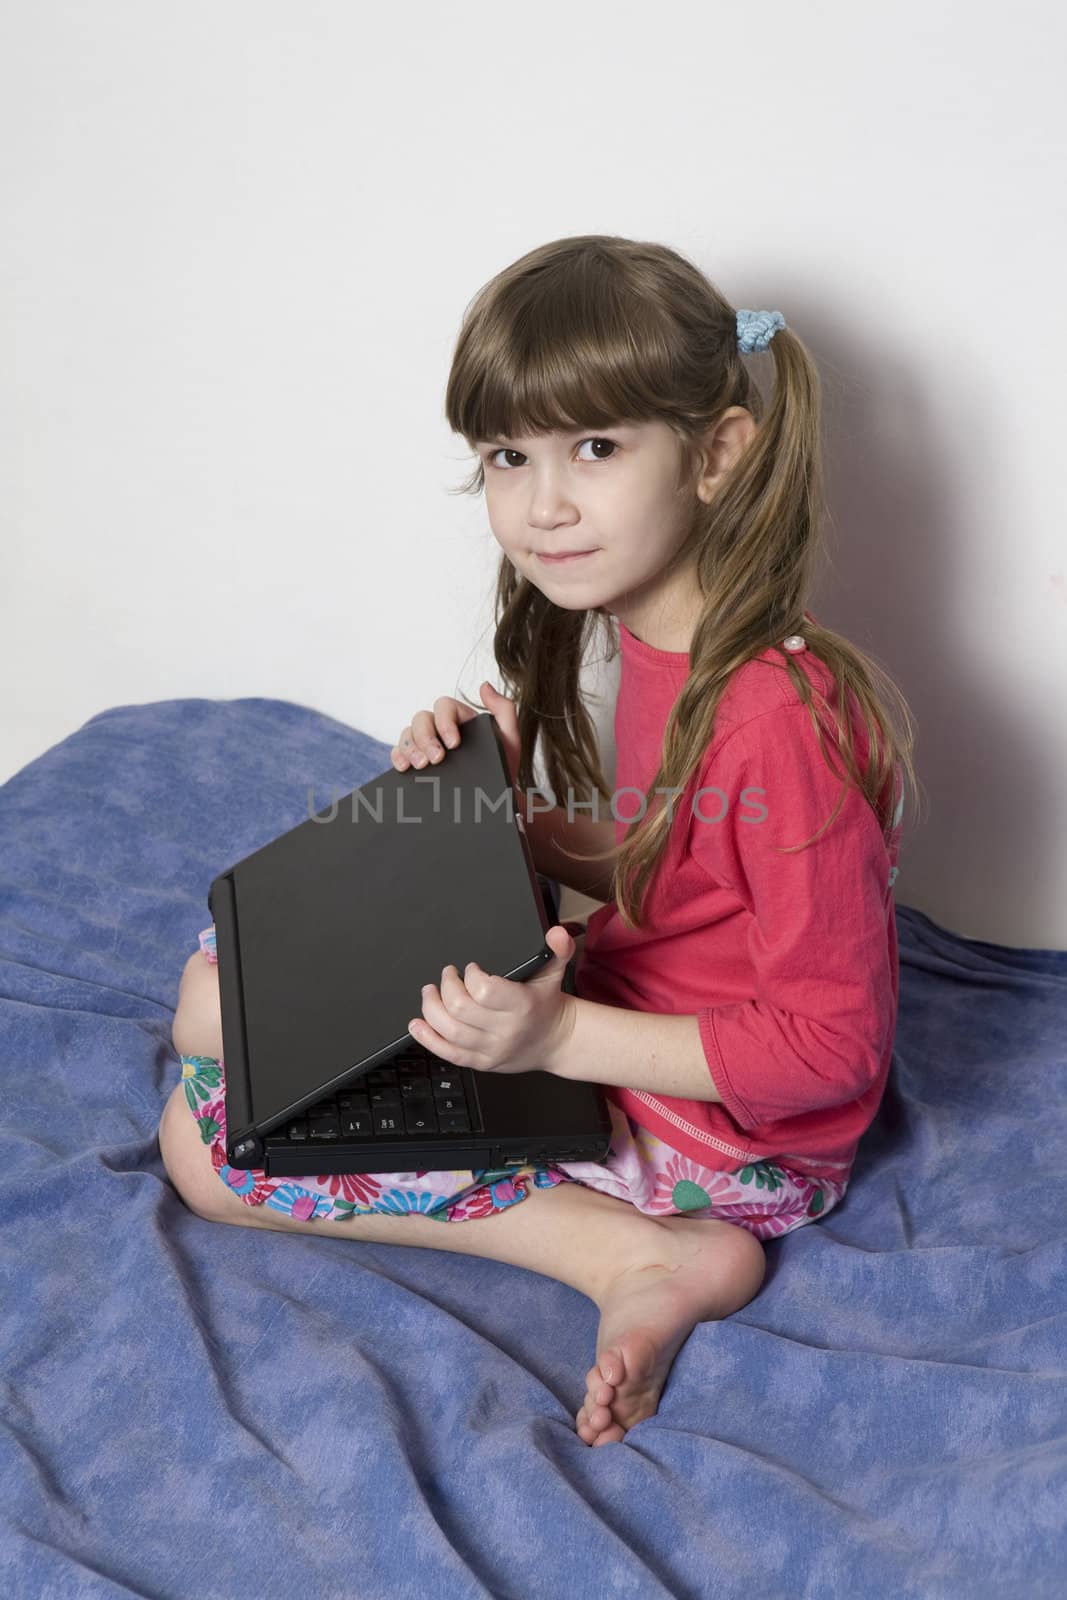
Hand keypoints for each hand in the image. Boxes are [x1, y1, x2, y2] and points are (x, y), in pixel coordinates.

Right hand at [391, 682, 520, 787]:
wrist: (494, 797)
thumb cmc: (502, 766)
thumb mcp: (510, 738)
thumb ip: (504, 709)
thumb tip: (484, 686)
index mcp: (460, 718)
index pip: (444, 706)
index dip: (445, 722)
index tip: (453, 743)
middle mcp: (439, 727)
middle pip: (421, 719)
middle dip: (426, 739)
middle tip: (436, 759)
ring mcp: (425, 744)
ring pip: (407, 733)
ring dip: (410, 748)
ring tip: (421, 766)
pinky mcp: (415, 761)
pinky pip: (398, 752)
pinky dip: (398, 756)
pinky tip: (405, 767)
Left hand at [408, 924, 576, 1074]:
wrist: (557, 1041)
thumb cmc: (548, 1004)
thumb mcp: (555, 972)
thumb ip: (558, 949)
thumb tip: (557, 933)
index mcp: (522, 1006)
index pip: (485, 990)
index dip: (470, 976)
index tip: (470, 968)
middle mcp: (505, 1030)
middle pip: (460, 1009)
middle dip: (446, 987)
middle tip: (447, 975)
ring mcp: (492, 1049)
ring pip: (450, 1031)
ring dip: (431, 1008)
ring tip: (429, 993)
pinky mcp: (482, 1062)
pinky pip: (449, 1054)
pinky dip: (428, 1039)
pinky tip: (418, 1025)